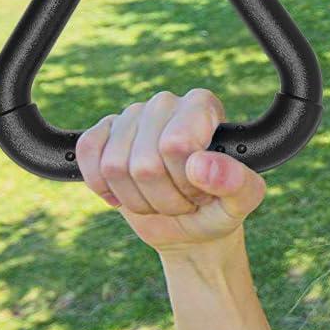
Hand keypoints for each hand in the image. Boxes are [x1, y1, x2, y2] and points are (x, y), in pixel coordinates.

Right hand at [76, 89, 266, 253]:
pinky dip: (104, 187)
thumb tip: (201, 165)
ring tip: (161, 198)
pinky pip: (88, 154)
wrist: (190, 226)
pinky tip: (127, 192)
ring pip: (114, 166)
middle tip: (183, 200)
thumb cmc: (218, 208)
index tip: (201, 190)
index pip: (177, 143)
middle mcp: (167, 103)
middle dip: (163, 197)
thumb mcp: (241, 202)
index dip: (185, 180)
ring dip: (137, 200)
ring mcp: (132, 116)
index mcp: (203, 106)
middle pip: (145, 162)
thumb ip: (236, 183)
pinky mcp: (103, 133)